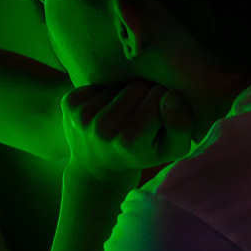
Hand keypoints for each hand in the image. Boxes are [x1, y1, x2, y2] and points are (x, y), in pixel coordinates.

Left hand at [60, 80, 193, 183]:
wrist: (97, 168)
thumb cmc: (141, 154)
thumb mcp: (172, 149)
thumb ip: (182, 125)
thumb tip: (171, 94)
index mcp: (129, 141)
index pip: (162, 96)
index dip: (164, 103)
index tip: (157, 119)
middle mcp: (103, 129)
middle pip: (139, 86)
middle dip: (143, 96)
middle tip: (137, 117)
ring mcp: (82, 116)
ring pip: (119, 83)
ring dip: (123, 94)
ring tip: (120, 115)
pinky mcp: (69, 104)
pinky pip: (98, 82)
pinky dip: (103, 93)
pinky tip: (102, 112)